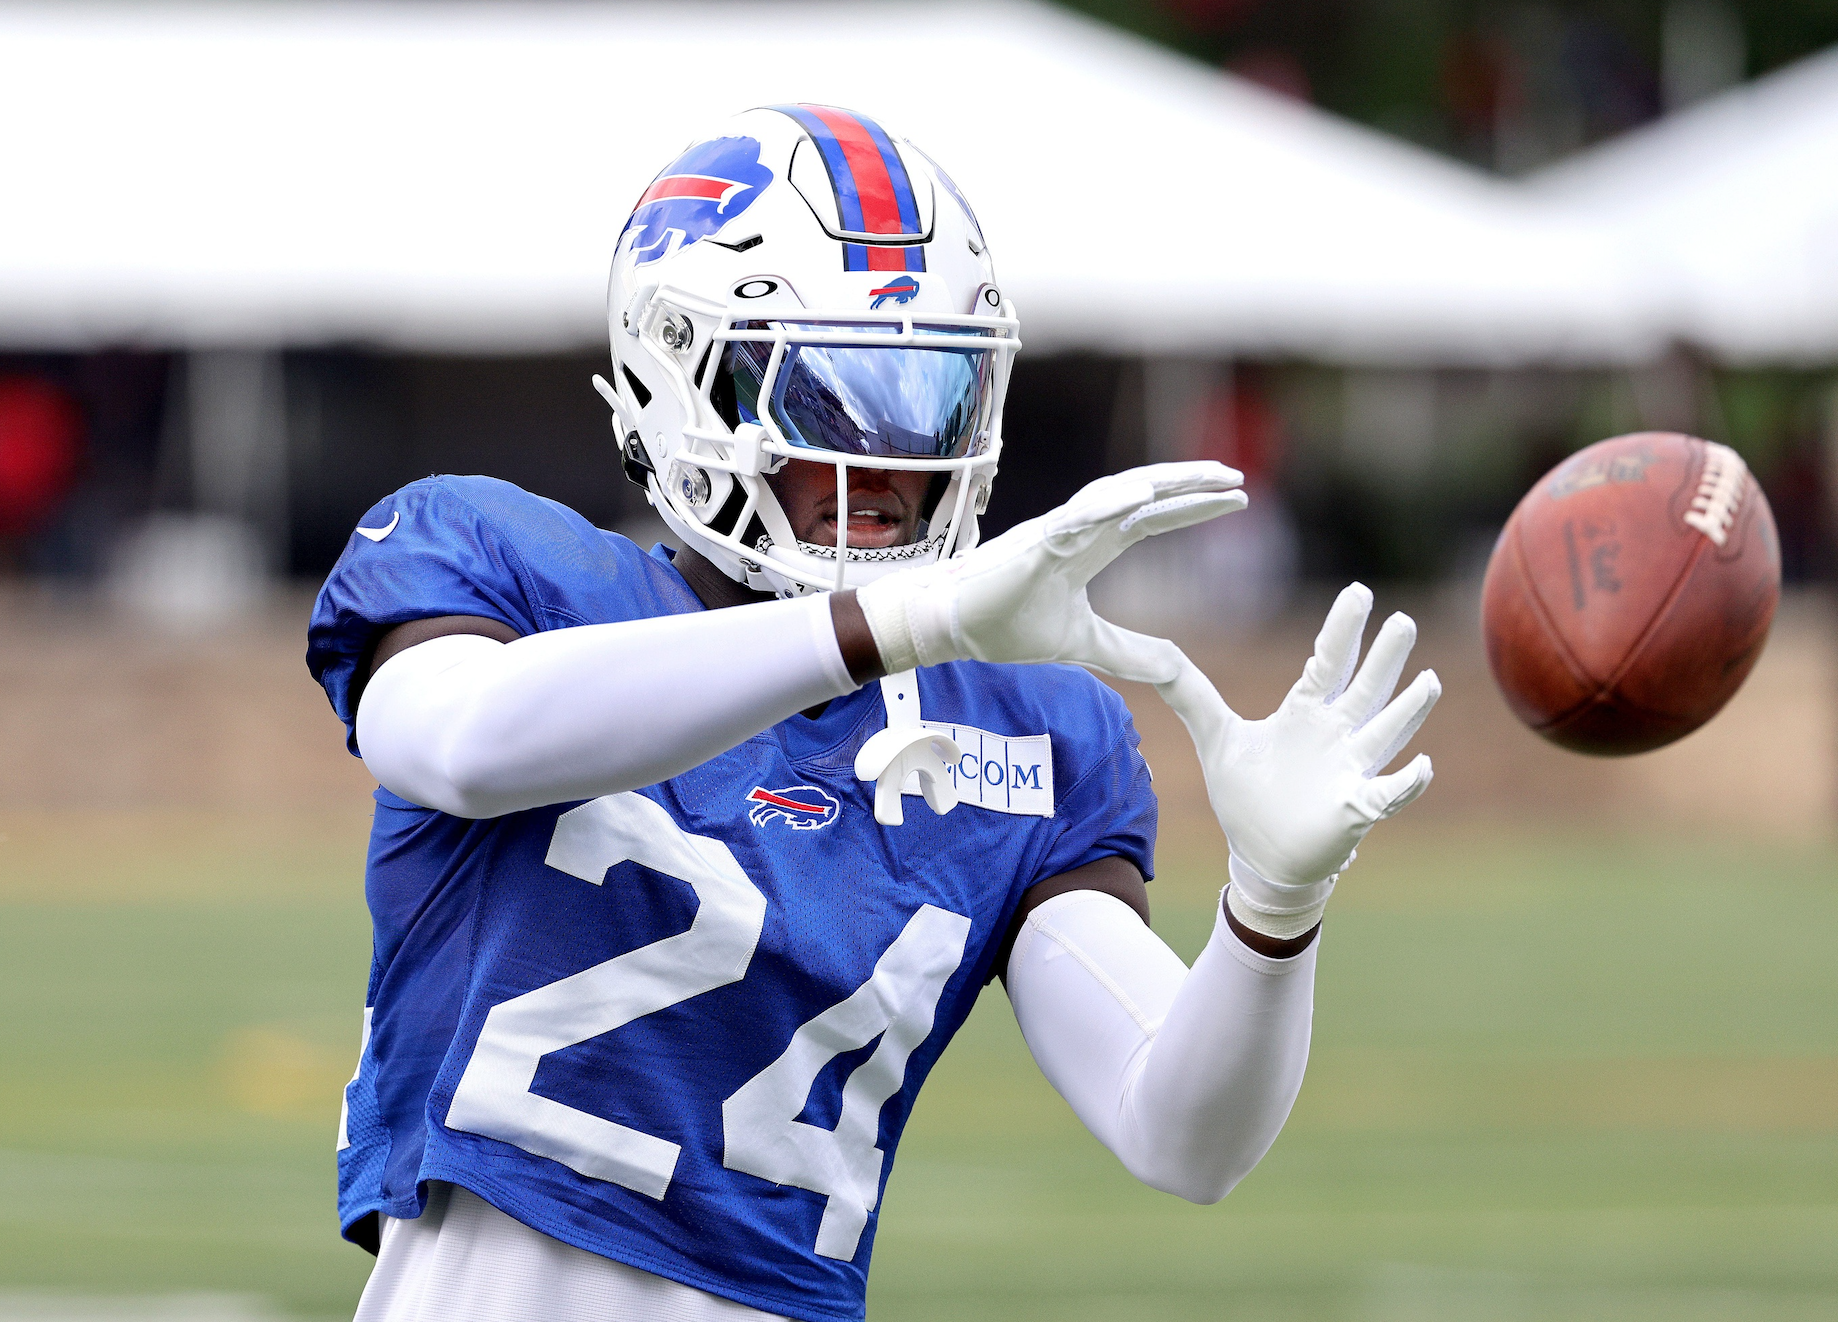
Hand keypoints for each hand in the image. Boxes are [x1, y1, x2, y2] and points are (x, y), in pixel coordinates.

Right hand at [857, 462, 1245, 680]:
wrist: (948, 628)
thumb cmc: (1003, 625)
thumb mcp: (1083, 644)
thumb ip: (1127, 651)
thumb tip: (1174, 667)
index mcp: (1091, 547)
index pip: (1151, 519)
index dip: (1191, 508)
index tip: (1237, 499)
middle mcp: (1078, 530)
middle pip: (1142, 495)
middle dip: (1188, 483)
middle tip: (1235, 477)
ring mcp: (1054, 532)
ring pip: (1114, 494)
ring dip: (1158, 483)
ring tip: (1200, 477)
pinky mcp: (1032, 544)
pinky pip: (1075, 519)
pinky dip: (1107, 505)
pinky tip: (1142, 497)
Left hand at [1156, 584, 1439, 937]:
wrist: (1261, 856)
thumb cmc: (1247, 795)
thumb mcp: (1215, 737)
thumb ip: (1188, 693)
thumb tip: (1151, 653)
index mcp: (1306, 713)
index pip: (1328, 661)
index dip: (1343, 629)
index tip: (1359, 590)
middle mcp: (1338, 735)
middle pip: (1366, 688)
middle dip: (1384, 657)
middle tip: (1402, 619)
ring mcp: (1352, 770)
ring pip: (1386, 733)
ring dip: (1408, 710)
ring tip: (1429, 681)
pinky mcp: (1356, 809)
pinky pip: (1387, 793)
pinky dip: (1406, 783)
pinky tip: (1423, 766)